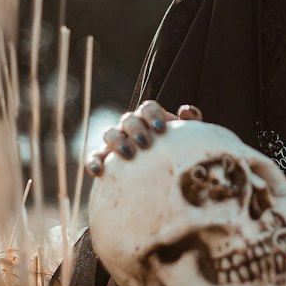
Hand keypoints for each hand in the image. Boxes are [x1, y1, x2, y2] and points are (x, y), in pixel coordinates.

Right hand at [86, 99, 202, 176]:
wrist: (165, 177)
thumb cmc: (177, 153)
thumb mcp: (187, 140)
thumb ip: (191, 123)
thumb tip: (186, 110)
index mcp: (151, 118)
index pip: (148, 108)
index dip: (153, 115)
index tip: (161, 129)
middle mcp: (131, 127)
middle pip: (128, 119)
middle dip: (136, 129)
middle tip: (146, 143)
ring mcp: (117, 141)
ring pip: (109, 133)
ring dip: (116, 141)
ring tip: (128, 155)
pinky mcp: (105, 158)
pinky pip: (95, 156)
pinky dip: (94, 161)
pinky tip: (99, 171)